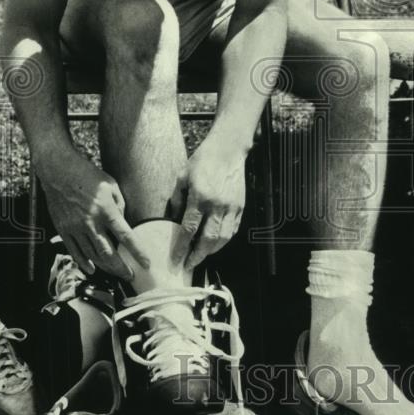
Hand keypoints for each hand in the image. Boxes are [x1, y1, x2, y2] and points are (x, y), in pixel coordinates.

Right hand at [39, 149, 148, 279]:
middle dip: (121, 268)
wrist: (58, 170)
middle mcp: (91, 222)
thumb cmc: (87, 175)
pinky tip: (91, 269)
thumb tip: (122, 221)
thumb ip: (119, 204)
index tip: (146, 264)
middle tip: (130, 277)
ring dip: (105, 268)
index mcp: (106, 210)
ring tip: (115, 273)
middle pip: (108, 253)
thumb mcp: (111, 185)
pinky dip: (83, 263)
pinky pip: (74, 251)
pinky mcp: (63, 229)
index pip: (126, 236)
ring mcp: (75, 227)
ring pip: (92, 256)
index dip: (137, 252)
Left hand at [170, 137, 246, 269]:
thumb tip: (172, 219)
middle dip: (198, 255)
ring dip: (212, 251)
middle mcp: (217, 204)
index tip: (176, 259)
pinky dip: (224, 240)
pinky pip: (233, 230)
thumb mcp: (182, 176)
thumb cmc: (203, 160)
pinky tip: (215, 244)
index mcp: (200, 197)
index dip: (182, 247)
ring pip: (223, 238)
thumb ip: (177, 199)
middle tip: (189, 265)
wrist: (228, 149)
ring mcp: (231, 207)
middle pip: (208, 239)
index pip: (190, 229)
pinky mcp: (240, 207)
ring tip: (201, 256)